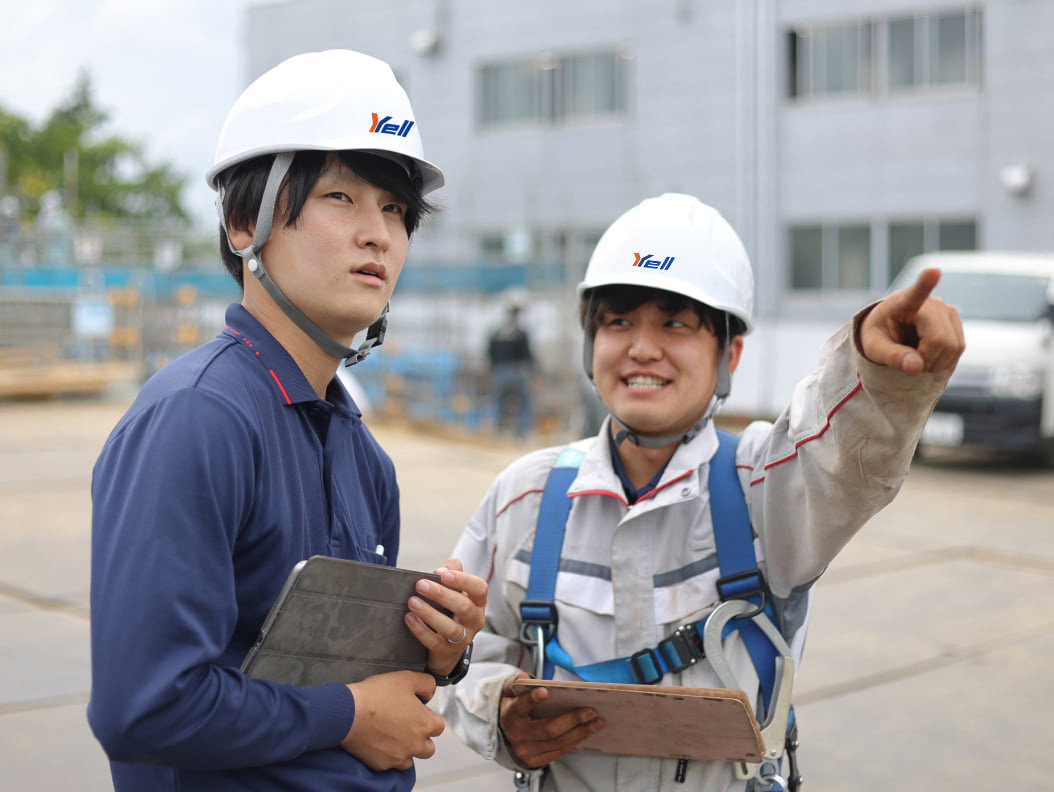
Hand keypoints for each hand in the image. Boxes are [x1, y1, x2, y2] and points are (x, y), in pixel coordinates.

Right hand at [341, 671, 443, 770]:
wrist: (348, 713)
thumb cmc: (375, 696)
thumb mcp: (406, 678)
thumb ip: (425, 683)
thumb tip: (429, 691)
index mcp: (424, 725)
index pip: (439, 726)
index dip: (429, 716)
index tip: (418, 712)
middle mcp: (415, 745)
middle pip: (428, 747)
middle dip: (421, 737)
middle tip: (407, 725)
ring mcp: (398, 757)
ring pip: (410, 759)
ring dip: (406, 749)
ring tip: (394, 735)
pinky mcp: (382, 764)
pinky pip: (391, 764)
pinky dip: (389, 756)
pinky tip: (380, 742)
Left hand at [405, 558, 487, 676]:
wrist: (447, 647)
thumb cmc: (450, 611)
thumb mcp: (454, 591)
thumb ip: (450, 572)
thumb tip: (442, 569)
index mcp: (478, 602)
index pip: (479, 588)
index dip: (463, 580)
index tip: (443, 574)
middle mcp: (474, 620)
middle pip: (463, 607)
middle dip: (441, 594)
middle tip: (420, 585)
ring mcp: (463, 638)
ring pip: (449, 627)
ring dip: (429, 613)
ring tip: (412, 602)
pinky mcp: (447, 651)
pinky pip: (434, 642)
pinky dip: (421, 630)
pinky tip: (409, 618)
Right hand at [498, 672, 603, 768]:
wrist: (501, 736)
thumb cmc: (509, 710)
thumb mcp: (506, 693)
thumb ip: (514, 683)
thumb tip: (524, 677)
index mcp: (509, 716)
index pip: (520, 707)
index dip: (531, 700)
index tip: (545, 691)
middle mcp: (518, 736)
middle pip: (548, 729)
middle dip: (571, 720)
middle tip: (589, 711)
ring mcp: (527, 751)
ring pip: (557, 742)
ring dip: (580, 732)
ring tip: (596, 722)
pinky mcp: (536, 760)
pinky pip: (559, 751)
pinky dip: (575, 741)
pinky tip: (586, 731)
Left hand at [859, 267, 964, 375]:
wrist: (888, 332)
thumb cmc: (878, 336)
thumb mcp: (874, 348)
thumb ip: (892, 356)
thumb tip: (916, 368)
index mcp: (902, 302)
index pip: (916, 292)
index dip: (926, 283)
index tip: (933, 270)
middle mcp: (930, 302)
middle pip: (940, 340)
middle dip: (926, 361)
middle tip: (909, 364)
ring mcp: (947, 310)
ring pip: (954, 346)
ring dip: (936, 364)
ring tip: (917, 360)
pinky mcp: (956, 321)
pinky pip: (959, 348)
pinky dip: (945, 361)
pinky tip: (930, 358)